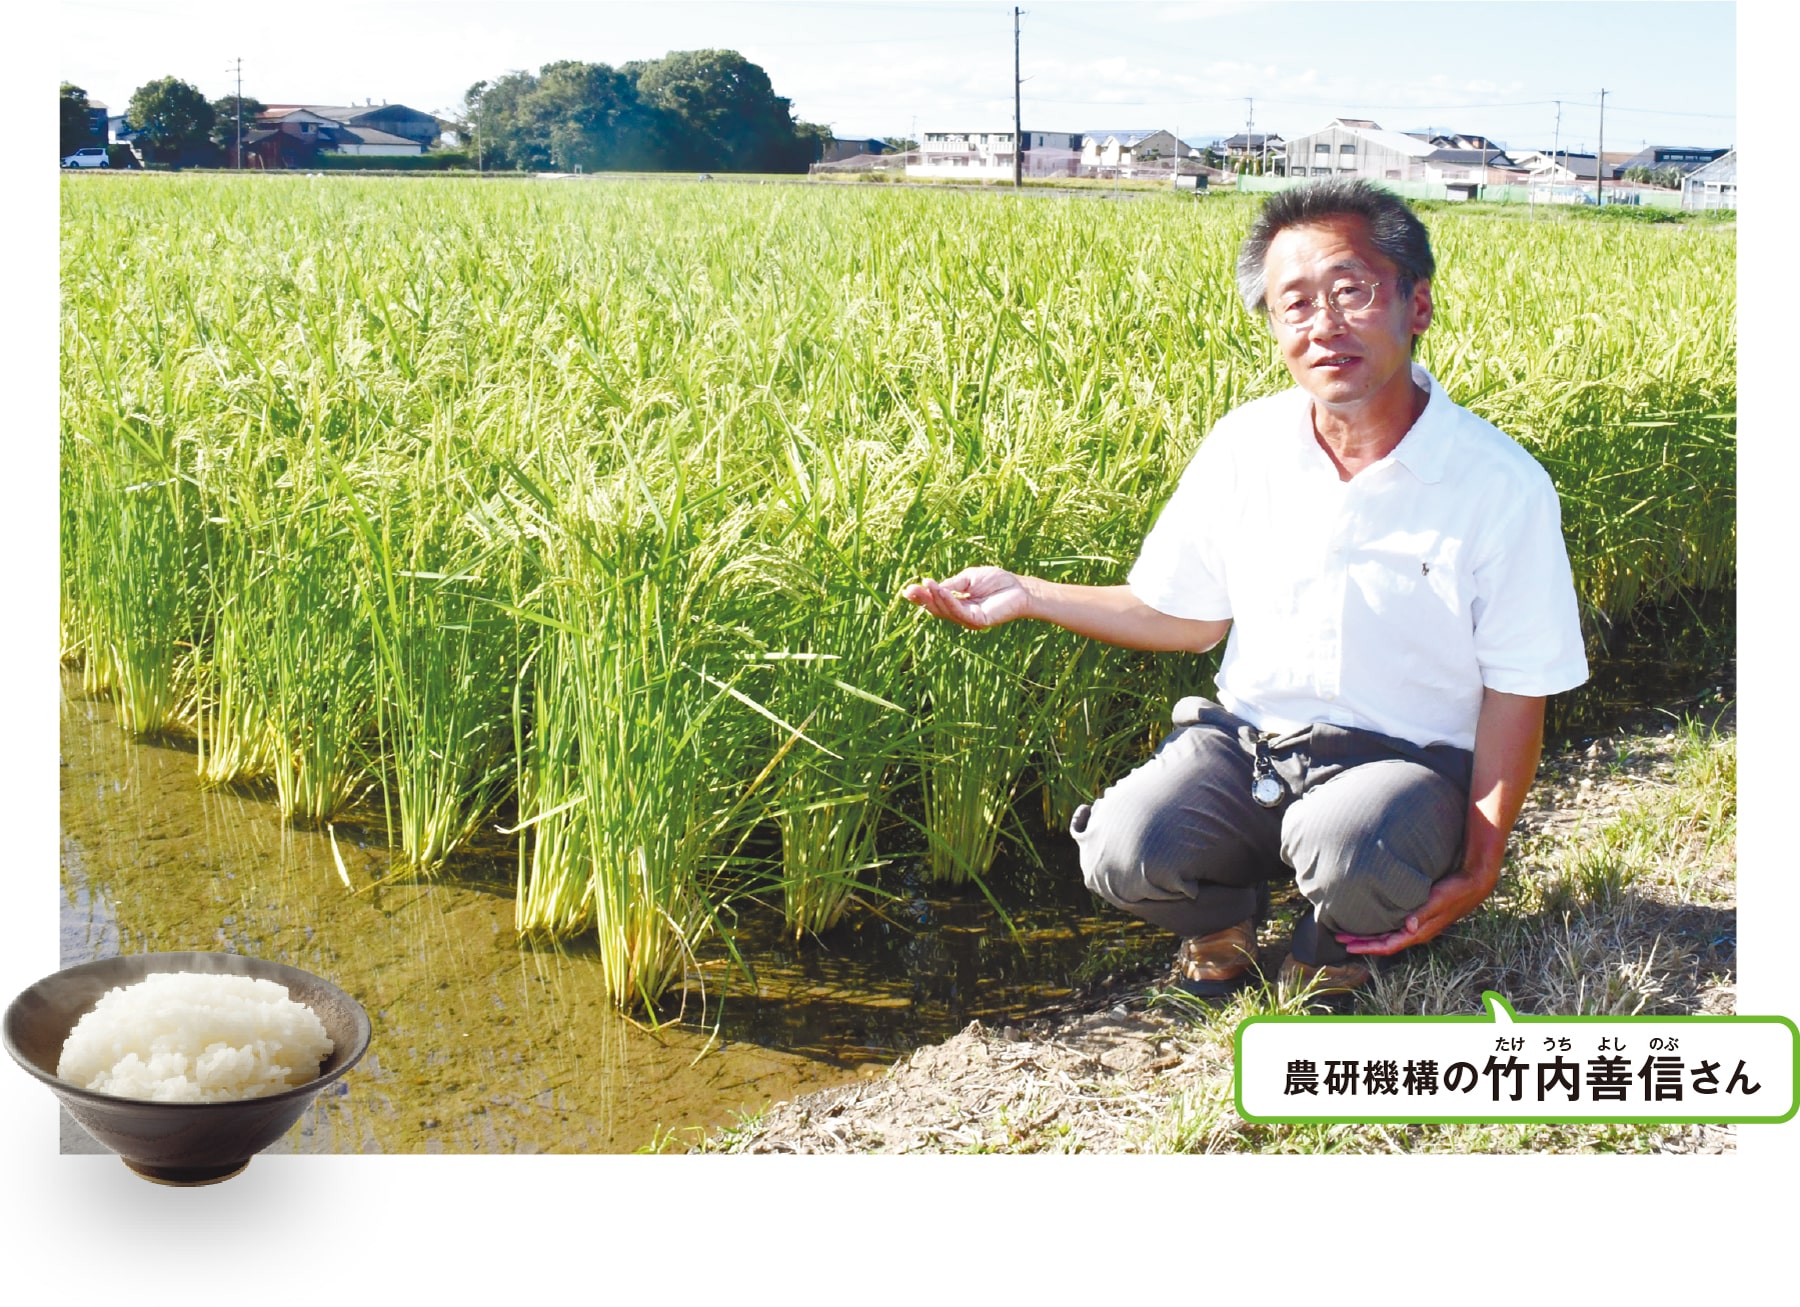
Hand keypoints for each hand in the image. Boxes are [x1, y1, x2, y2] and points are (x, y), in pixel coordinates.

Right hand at [900, 566, 1029, 630]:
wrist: (1020, 588)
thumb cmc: (997, 581)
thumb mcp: (969, 578)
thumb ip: (951, 585)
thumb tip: (931, 586)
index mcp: (958, 604)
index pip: (935, 602)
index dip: (922, 597)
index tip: (908, 590)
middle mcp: (961, 614)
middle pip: (936, 609)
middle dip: (923, 599)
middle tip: (911, 589)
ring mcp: (969, 620)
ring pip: (945, 611)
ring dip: (934, 598)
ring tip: (926, 585)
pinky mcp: (978, 621)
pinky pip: (959, 612)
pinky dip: (949, 601)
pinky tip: (941, 591)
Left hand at [1335, 865, 1498, 955]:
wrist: (1474, 882)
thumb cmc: (1456, 890)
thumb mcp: (1438, 900)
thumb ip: (1423, 914)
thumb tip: (1408, 927)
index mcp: (1419, 932)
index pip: (1388, 945)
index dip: (1367, 947)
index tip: (1348, 945)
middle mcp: (1417, 931)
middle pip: (1385, 943)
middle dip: (1362, 943)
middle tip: (1340, 939)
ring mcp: (1418, 924)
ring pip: (1389, 935)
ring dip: (1369, 936)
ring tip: (1349, 932)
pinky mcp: (1419, 916)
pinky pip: (1395, 926)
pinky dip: (1380, 926)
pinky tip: (1372, 920)